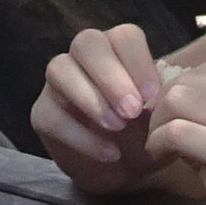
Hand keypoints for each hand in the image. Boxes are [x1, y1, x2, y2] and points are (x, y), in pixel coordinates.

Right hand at [32, 24, 191, 194]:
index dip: (138, 62)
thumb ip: (163, 101)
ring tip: (117, 127)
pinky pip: (52, 116)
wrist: (125, 168)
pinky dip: (81, 136)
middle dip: (110, 77)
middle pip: (87, 43)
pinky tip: (108, 153)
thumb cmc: (146, 130)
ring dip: (90, 99)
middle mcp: (83, 56)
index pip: (124, 36)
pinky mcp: (42, 114)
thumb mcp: (162, 115)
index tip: (153, 97)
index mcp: (117, 48)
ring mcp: (58, 82)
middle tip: (132, 111)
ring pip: (59, 69)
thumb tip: (156, 99)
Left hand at [148, 60, 205, 204]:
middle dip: (163, 107)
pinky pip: (178, 133)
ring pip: (177, 100)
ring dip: (158, 124)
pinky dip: (160, 143)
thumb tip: (199, 117)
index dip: (182, 92)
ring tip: (163, 147)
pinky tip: (163, 158)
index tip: (176, 119)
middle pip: (187, 81)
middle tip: (162, 135)